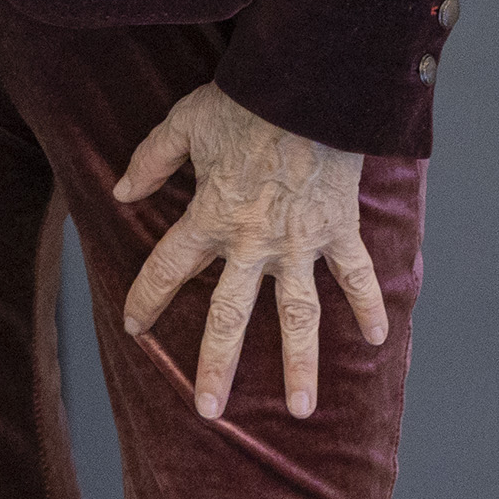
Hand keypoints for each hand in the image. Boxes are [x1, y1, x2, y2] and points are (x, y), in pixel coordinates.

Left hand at [112, 82, 385, 422]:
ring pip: (299, 315)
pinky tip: (377, 340)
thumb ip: (151, 160)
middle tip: (209, 410)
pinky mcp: (339, 230)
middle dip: (217, 364)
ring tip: (298, 408)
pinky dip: (369, 305)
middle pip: (232, 315)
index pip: (169, 267)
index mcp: (211, 217)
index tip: (134, 325)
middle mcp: (254, 242)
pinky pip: (356, 275)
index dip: (148, 297)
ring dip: (299, 363)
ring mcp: (301, 242)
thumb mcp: (184, 123)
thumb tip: (121, 193)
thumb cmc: (243, 101)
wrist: (307, 88)